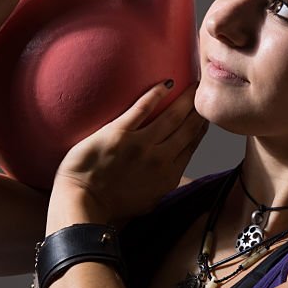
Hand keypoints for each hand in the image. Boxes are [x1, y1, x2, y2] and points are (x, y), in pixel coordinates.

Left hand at [49, 81, 207, 228]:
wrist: (82, 203)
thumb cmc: (112, 204)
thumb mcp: (149, 201)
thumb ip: (165, 184)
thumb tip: (174, 172)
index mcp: (169, 176)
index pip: (192, 143)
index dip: (201, 125)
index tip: (205, 111)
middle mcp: (160, 159)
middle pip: (188, 128)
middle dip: (199, 108)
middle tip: (205, 91)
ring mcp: (140, 145)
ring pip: (172, 116)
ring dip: (186, 98)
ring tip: (193, 84)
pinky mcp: (119, 133)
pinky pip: (143, 107)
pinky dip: (157, 94)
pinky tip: (167, 83)